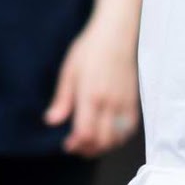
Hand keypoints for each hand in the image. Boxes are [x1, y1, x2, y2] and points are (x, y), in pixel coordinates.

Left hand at [44, 17, 138, 155]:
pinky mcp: (133, 101)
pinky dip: (119, 137)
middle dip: (88, 149)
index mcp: (91, 95)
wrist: (117, 34)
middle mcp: (110, 103)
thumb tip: (52, 121)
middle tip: (77, 147)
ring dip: (104, 146)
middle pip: (102, 140)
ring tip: (92, 143)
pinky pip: (129, 128)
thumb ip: (62, 100)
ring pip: (118, 137)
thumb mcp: (69, 72)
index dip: (76, 144)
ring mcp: (124, 103)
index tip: (67, 144)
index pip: (86, 132)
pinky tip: (109, 134)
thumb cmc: (90, 50)